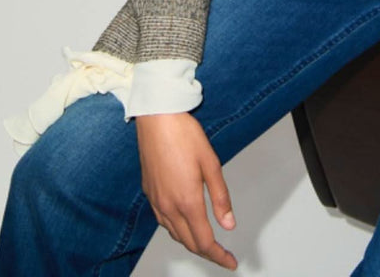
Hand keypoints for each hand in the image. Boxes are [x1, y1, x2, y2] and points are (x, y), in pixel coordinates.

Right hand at [136, 112, 237, 267]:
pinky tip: (184, 222)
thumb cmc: (184, 135)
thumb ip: (220, 197)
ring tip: (206, 241)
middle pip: (188, 242)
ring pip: (174, 234)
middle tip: (222, 255)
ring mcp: (156, 200)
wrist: (157, 118)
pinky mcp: (149, 192)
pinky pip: (163, 221)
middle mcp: (168, 206)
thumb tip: (229, 223)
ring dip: (191, 242)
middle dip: (207, 252)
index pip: (204, 241)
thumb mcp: (211, 164)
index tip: (230, 261)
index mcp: (187, 201)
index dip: (218, 256)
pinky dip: (177, 229)